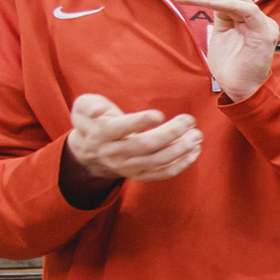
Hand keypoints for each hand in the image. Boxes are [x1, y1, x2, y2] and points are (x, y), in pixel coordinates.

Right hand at [64, 93, 201, 182]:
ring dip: (181, 149)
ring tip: (196, 135)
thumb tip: (98, 111)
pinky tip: (195, 150)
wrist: (88, 149)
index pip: (121, 129)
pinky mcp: (140, 175)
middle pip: (145, 146)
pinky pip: (163, 173)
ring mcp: (128, 166)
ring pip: (158, 161)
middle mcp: (114, 153)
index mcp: (101, 133)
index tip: (159, 114)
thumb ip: (90, 104)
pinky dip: (182, 164)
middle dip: (170, 133)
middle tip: (189, 120)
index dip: (140, 122)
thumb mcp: (83, 106)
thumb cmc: (93, 120)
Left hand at [172, 0, 276, 102]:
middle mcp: (259, 19)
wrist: (242, 90)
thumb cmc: (232, 68)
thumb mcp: (222, 37)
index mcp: (250, 20)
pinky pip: (246, 9)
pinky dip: (226, 3)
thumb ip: (222, 19)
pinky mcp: (264, 32)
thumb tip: (214, 2)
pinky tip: (208, 2)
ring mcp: (264, 24)